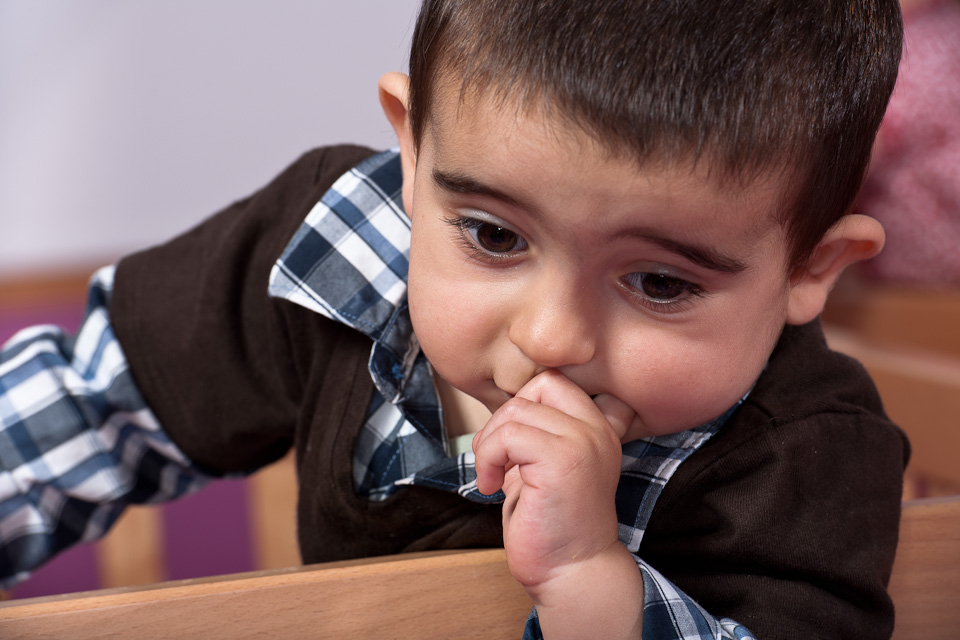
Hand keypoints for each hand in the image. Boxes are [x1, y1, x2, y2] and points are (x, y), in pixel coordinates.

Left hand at [472, 370, 644, 637]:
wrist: (572, 573)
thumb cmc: (553, 526)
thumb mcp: (545, 467)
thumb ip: (535, 434)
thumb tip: (503, 410)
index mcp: (597, 429)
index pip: (555, 382)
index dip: (523, 404)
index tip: (511, 445)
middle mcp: (597, 430)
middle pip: (539, 385)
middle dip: (505, 417)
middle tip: (496, 456)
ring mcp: (583, 443)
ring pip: (517, 410)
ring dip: (490, 442)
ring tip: (493, 475)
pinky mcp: (563, 461)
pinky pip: (509, 436)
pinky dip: (488, 458)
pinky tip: (491, 486)